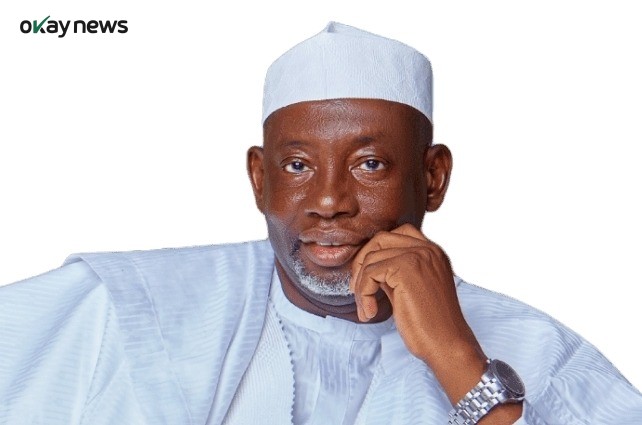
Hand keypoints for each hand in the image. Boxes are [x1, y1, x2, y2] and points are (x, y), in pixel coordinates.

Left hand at [349, 223, 521, 421]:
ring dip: (361, 286)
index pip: (396, 234)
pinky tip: (370, 313)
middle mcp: (428, 249)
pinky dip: (363, 294)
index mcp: (433, 252)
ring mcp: (418, 256)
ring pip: (371, 259)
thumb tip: (366, 264)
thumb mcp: (410, 289)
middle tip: (356, 290)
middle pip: (380, 239)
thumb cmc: (429, 324)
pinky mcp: (406, 268)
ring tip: (366, 309)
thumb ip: (394, 271)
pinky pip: (370, 273)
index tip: (366, 280)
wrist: (447, 345)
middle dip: (362, 263)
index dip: (375, 252)